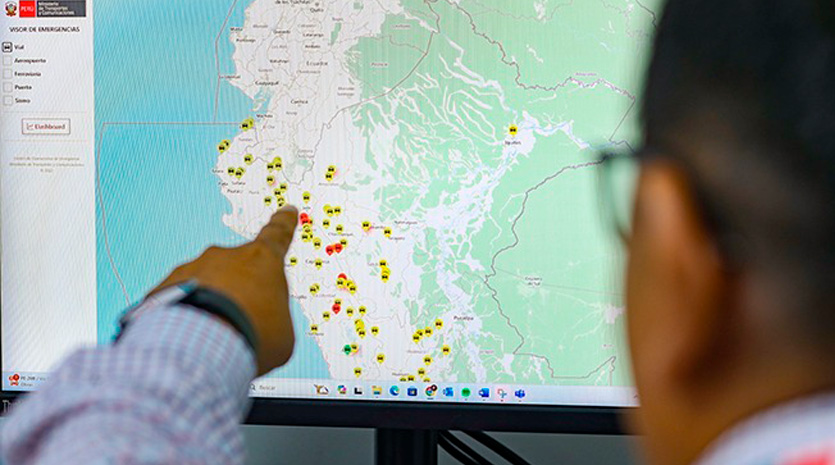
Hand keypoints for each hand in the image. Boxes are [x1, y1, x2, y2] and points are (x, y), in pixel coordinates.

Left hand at [151, 206, 298, 375]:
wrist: (201, 345)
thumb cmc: (252, 334)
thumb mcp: (282, 333)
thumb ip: (275, 319)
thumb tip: (264, 326)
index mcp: (263, 259)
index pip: (277, 235)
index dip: (283, 224)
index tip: (286, 212)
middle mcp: (225, 256)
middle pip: (236, 269)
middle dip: (238, 293)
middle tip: (241, 323)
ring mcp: (191, 269)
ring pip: (205, 286)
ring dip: (210, 306)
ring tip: (215, 337)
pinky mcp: (163, 288)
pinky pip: (178, 302)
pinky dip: (185, 318)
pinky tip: (192, 339)